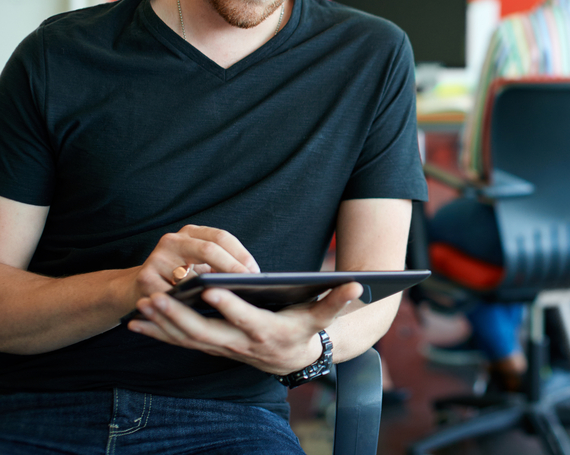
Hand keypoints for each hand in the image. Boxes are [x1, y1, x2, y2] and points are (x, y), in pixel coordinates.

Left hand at [126, 281, 364, 374]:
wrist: (294, 360)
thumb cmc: (307, 329)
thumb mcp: (323, 315)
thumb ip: (337, 300)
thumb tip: (358, 285)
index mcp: (267, 332)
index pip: (246, 319)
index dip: (229, 306)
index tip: (211, 288)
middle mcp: (241, 345)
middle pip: (206, 332)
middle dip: (180, 316)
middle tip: (158, 297)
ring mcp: (224, 349)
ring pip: (188, 339)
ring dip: (163, 323)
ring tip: (142, 304)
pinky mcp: (212, 348)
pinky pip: (181, 343)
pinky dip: (158, 334)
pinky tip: (135, 323)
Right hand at [130, 225, 260, 303]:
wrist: (134, 290)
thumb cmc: (178, 279)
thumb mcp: (197, 265)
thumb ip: (218, 265)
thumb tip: (251, 277)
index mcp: (190, 233)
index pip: (221, 237)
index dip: (240, 254)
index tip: (255, 272)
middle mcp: (173, 240)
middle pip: (209, 249)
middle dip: (232, 268)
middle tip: (247, 284)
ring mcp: (157, 257)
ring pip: (192, 273)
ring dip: (213, 288)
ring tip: (231, 299)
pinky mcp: (145, 278)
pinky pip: (175, 293)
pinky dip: (190, 303)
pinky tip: (204, 311)